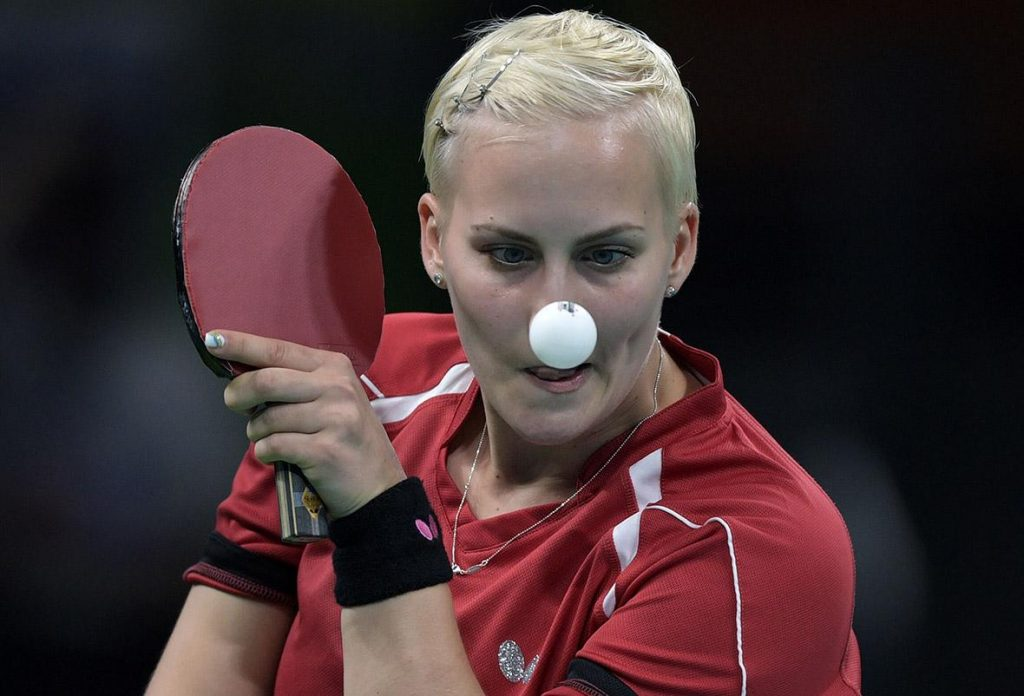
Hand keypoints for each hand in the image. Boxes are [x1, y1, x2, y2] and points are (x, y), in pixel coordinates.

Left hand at [206, 329, 404, 516]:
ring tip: (269, 439)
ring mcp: (334, 418)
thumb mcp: (332, 399)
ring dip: (256, 432)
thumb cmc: (347, 440)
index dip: (242, 345)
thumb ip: (295, 383)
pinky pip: (274, 446)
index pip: (278, 350)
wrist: (378, 487)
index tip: (214, 340)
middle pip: (267, 380)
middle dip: (239, 393)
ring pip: (267, 418)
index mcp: (335, 367)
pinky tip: (277, 456)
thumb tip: (243, 376)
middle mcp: (337, 387)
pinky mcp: (325, 451)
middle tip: (234, 403)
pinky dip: (265, 453)